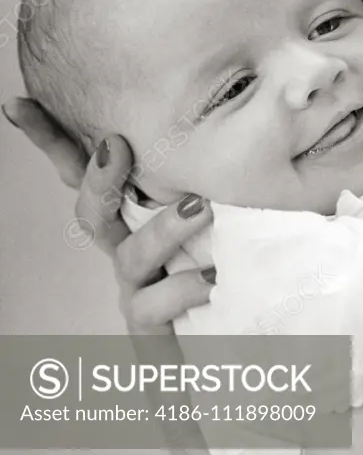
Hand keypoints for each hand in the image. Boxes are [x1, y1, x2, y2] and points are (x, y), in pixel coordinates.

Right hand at [4, 97, 214, 333]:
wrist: (225, 350)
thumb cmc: (226, 268)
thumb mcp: (223, 214)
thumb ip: (218, 178)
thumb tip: (247, 108)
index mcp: (135, 218)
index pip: (85, 175)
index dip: (50, 141)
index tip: (16, 104)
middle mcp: (127, 251)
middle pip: (92, 214)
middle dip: (98, 180)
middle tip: (115, 147)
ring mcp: (136, 290)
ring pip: (130, 257)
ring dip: (163, 229)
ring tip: (203, 208)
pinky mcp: (151, 330)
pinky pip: (154, 308)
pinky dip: (182, 289)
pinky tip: (212, 278)